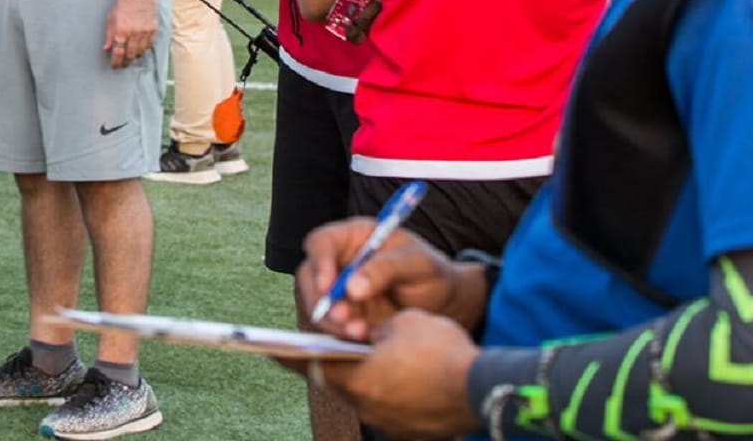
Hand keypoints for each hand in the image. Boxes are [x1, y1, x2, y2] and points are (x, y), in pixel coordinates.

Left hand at [103, 0, 159, 68]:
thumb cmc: (125, 3)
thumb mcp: (111, 18)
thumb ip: (109, 35)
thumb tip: (107, 48)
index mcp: (121, 30)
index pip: (118, 52)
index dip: (116, 62)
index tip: (114, 65)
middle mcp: (134, 33)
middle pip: (130, 55)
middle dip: (125, 62)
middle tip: (122, 65)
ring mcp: (145, 32)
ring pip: (141, 52)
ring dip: (135, 57)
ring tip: (130, 58)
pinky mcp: (153, 30)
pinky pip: (149, 45)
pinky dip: (144, 49)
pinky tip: (140, 49)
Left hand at [296, 311, 482, 438]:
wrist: (485, 389)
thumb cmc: (442, 350)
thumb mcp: (403, 322)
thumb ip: (374, 328)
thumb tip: (367, 336)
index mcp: (357, 378)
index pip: (310, 364)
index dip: (288, 355)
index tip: (268, 349)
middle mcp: (366, 405)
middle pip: (337, 381)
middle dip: (333, 361)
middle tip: (327, 344)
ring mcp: (387, 422)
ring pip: (364, 394)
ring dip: (363, 375)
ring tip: (372, 356)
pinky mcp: (407, 430)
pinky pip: (388, 406)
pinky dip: (387, 389)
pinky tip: (401, 374)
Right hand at [298, 218, 485, 340]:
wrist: (444, 306)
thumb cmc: (430, 273)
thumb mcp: (415, 263)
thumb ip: (385, 269)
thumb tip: (352, 287)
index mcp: (352, 238)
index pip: (321, 243)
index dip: (319, 263)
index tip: (328, 287)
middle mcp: (337, 264)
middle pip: (309, 278)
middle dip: (321, 301)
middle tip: (344, 319)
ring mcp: (335, 293)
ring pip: (315, 307)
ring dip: (332, 324)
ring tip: (361, 334)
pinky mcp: (340, 320)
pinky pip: (328, 330)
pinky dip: (340, 338)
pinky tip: (364, 341)